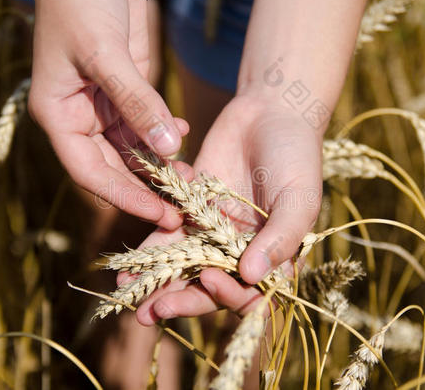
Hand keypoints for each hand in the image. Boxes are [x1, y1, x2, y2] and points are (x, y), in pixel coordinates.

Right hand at [28, 0, 185, 228]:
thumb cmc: (80, 2)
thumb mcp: (105, 53)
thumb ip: (137, 101)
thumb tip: (169, 147)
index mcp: (58, 116)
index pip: (91, 172)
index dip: (125, 197)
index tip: (160, 214)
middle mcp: (79, 117)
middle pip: (114, 167)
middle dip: (148, 187)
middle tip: (184, 206)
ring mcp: (103, 106)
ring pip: (133, 149)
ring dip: (161, 163)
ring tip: (192, 177)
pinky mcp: (126, 91)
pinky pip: (145, 123)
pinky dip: (164, 132)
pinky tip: (182, 132)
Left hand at [135, 94, 324, 324]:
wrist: (270, 111)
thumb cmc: (296, 155)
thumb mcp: (299, 197)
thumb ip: (280, 237)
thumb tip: (252, 276)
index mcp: (273, 257)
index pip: (251, 293)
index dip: (229, 295)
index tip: (208, 279)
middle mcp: (240, 251)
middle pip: (211, 287)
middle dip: (182, 301)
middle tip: (152, 313)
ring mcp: (213, 232)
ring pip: (184, 266)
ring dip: (157, 283)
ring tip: (127, 295)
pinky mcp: (190, 210)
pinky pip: (167, 234)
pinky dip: (148, 250)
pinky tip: (126, 264)